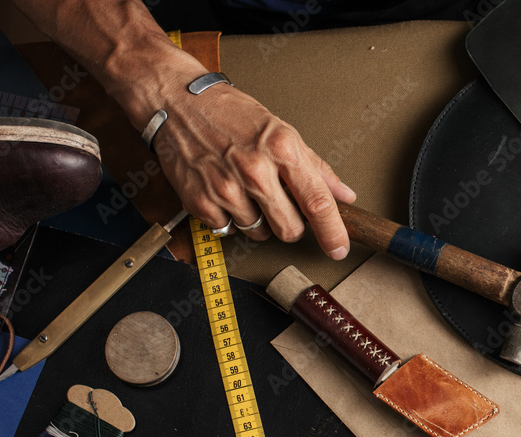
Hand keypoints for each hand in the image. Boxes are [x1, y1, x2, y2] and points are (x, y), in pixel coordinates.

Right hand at [153, 82, 355, 258]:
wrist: (177, 103)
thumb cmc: (230, 114)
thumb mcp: (281, 131)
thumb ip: (315, 167)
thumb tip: (344, 195)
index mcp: (281, 149)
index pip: (317, 203)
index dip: (332, 232)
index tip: (338, 249)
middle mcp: (254, 170)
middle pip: (290, 230)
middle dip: (291, 225)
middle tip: (280, 203)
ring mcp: (225, 188)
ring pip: (259, 233)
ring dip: (258, 219)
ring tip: (245, 189)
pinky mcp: (201, 202)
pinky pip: (229, 230)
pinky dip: (230, 218)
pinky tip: (225, 191)